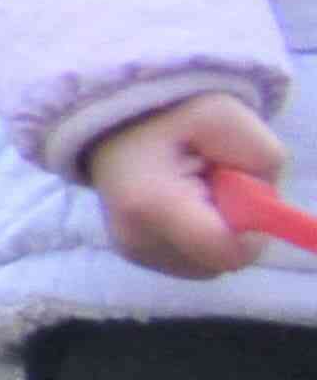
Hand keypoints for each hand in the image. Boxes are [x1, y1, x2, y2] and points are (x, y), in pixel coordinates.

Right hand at [82, 91, 284, 278]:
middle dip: (235, 227)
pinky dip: (200, 239)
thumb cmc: (168, 114)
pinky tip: (184, 207)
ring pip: (210, 265)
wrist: (112, 121)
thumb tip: (266, 205)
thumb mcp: (226, 115)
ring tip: (197, 191)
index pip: (226, 251)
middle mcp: (136, 240)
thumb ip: (259, 156)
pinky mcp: (135, 256)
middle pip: (220, 260)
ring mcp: (133, 252)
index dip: (252, 230)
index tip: (244, 195)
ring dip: (219, 233)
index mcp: (151, 204)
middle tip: (215, 183)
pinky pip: (192, 263)